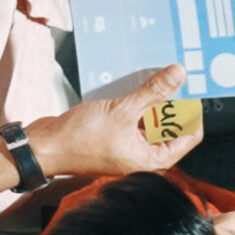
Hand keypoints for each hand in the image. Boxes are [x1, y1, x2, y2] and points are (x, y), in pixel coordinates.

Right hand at [22, 66, 198, 178]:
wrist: (44, 147)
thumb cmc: (80, 139)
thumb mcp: (123, 110)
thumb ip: (153, 92)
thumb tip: (178, 74)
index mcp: (154, 159)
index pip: (190, 135)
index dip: (191, 112)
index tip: (188, 89)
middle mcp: (145, 156)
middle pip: (170, 126)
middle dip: (168, 102)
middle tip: (167, 76)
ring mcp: (129, 147)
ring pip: (149, 119)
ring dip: (148, 100)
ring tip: (148, 77)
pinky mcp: (115, 137)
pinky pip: (132, 118)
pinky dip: (132, 103)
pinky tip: (128, 85)